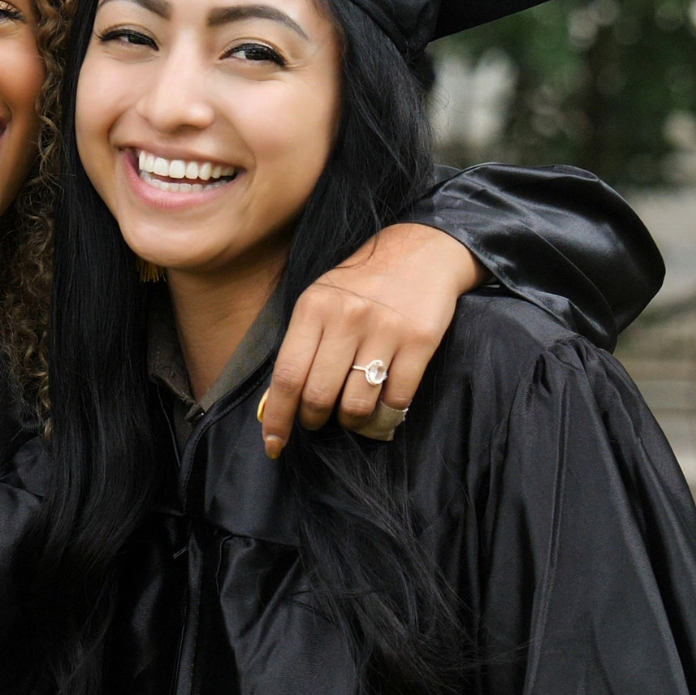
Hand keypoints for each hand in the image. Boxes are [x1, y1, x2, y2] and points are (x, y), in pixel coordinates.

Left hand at [257, 223, 486, 456]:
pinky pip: (397, 399)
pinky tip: (382, 407)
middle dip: (314, 420)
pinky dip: (386, 415)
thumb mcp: (320, 301)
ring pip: (357, 404)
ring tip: (351, 412)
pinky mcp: (420, 340)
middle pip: (319, 395)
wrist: (422, 251)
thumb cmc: (361, 284)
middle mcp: (346, 318)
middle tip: (318, 420)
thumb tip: (277, 403)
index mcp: (313, 308)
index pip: (287, 375)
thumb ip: (300, 345)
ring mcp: (385, 329)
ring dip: (351, 421)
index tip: (273, 444)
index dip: (278, 417)